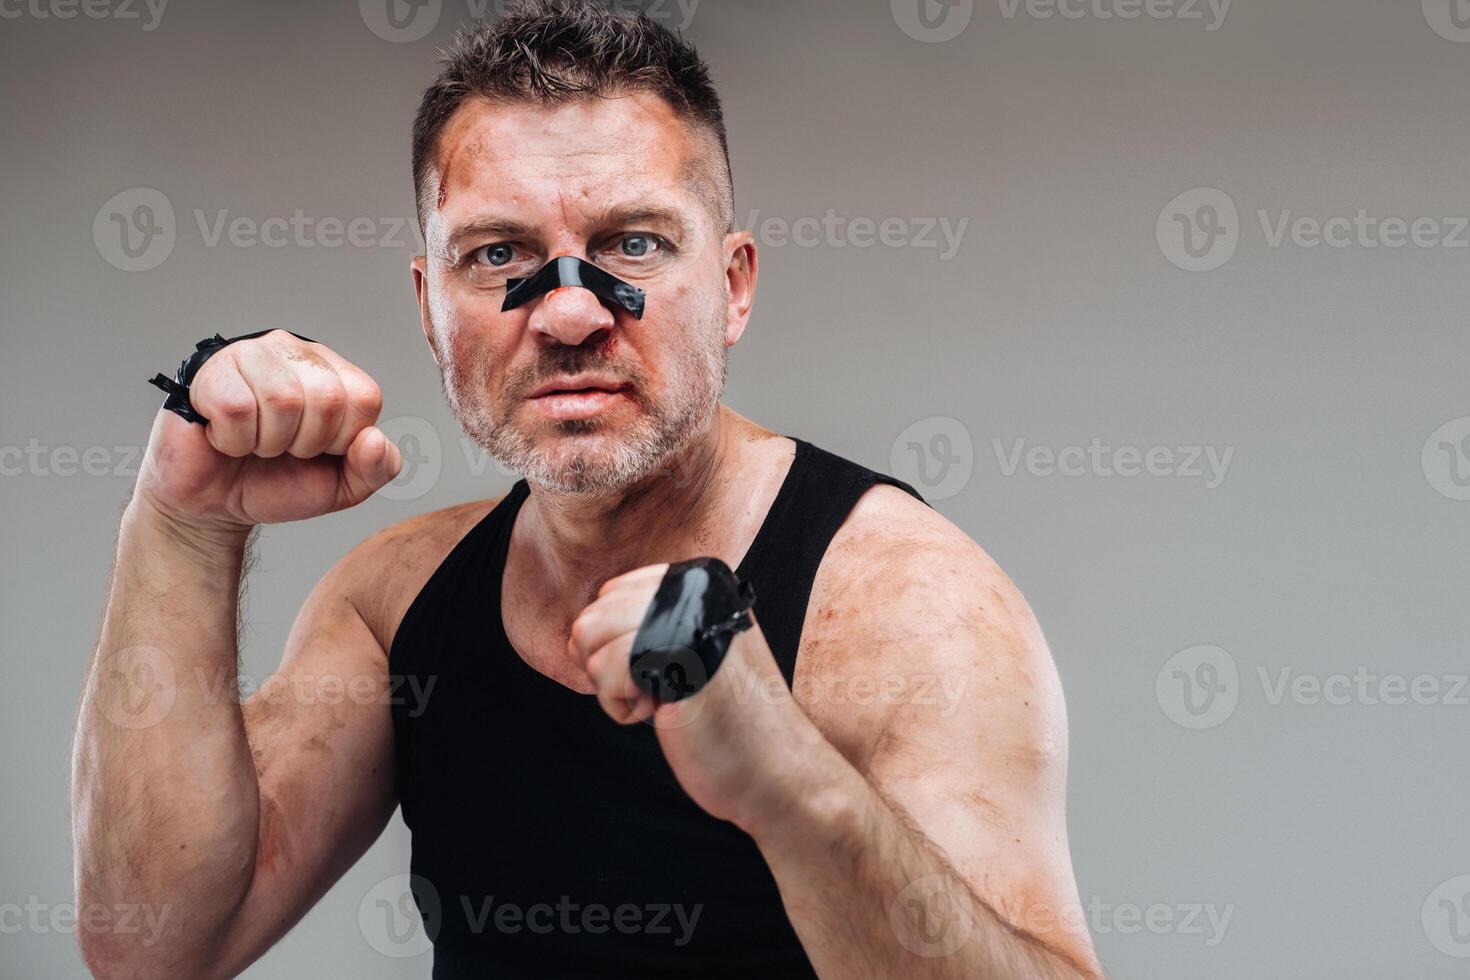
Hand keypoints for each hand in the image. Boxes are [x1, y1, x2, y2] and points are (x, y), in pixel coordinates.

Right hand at [136, 330, 400, 529]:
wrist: (217, 503)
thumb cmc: (277, 482)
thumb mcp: (343, 486)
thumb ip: (377, 467)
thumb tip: (375, 440)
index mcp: (334, 373)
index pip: (363, 397)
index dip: (342, 439)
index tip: (317, 450)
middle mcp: (295, 353)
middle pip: (326, 397)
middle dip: (305, 443)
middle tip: (281, 449)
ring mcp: (252, 355)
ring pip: (282, 399)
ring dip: (267, 442)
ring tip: (253, 443)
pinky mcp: (211, 371)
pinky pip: (236, 407)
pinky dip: (233, 439)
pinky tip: (225, 437)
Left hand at [568, 563, 820, 830]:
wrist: (778, 772)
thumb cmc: (732, 721)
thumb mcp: (697, 648)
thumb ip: (654, 622)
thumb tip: (581, 625)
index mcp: (704, 579)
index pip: (614, 593)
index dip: (616, 643)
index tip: (658, 673)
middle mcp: (697, 586)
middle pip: (595, 613)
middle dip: (608, 663)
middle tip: (657, 693)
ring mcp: (688, 617)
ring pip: (590, 636)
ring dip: (611, 685)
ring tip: (661, 702)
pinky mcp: (676, 655)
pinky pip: (605, 668)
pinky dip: (617, 704)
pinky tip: (660, 716)